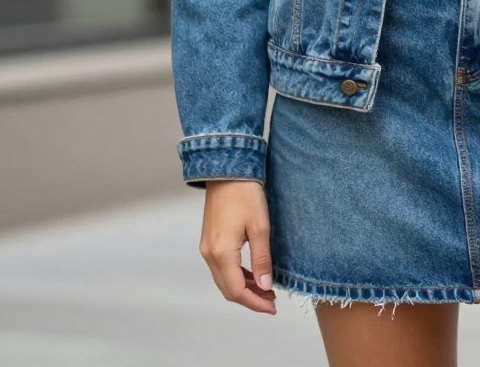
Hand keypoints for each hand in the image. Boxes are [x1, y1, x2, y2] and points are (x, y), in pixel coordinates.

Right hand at [199, 180, 276, 314]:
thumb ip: (262, 259)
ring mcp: (207, 248)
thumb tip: (265, 287)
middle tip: (272, 301)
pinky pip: (222, 268)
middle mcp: (209, 254)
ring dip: (244, 288)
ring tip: (266, 290)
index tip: (272, 307)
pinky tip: (253, 275)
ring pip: (224, 280)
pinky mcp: (209, 242)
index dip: (255, 303)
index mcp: (221, 253)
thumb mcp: (260, 227)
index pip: (236, 291)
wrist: (227, 171)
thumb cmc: (246, 195)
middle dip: (250, 299)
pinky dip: (237, 276)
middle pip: (228, 289)